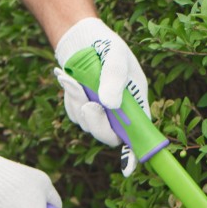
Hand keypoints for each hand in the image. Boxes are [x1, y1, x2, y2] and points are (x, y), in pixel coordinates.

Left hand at [53, 17, 149, 176]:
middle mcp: (119, 112)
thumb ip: (114, 79)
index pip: (138, 134)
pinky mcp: (82, 108)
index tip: (128, 168)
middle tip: (89, 104)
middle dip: (97, 123)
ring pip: (87, 124)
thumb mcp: (115, 57)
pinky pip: (74, 113)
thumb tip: (109, 105)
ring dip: (78, 102)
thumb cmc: (106, 46)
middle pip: (109, 136)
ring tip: (73, 78)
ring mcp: (100, 111)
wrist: (82, 39)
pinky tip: (68, 78)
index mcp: (135, 103)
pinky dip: (70, 97)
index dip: (135, 153)